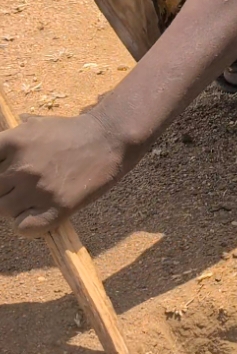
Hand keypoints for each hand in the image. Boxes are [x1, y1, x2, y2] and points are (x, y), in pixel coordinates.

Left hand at [0, 111, 124, 235]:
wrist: (109, 139)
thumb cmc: (71, 131)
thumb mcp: (34, 125)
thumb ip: (9, 141)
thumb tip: (0, 154)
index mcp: (12, 143)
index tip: (5, 176)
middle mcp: (21, 167)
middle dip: (4, 190)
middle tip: (21, 187)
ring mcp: (38, 189)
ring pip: (4, 211)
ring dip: (15, 207)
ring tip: (33, 198)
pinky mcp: (57, 208)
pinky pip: (24, 228)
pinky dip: (27, 224)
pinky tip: (39, 213)